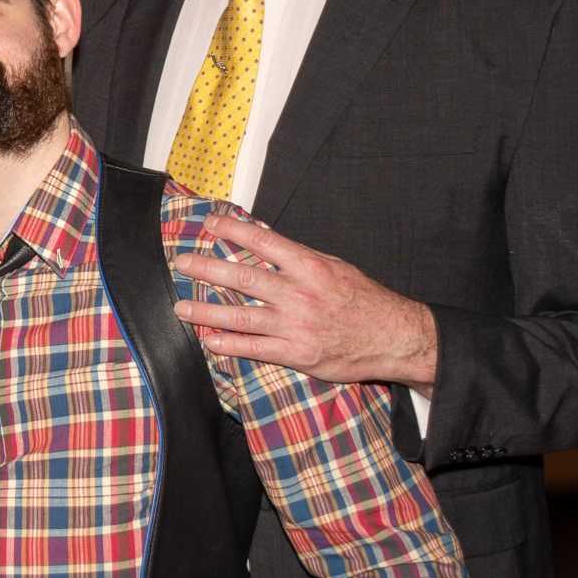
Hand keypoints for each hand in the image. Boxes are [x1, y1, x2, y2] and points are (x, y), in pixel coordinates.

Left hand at [173, 214, 436, 390]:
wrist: (395, 337)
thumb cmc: (365, 300)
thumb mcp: (336, 267)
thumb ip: (299, 258)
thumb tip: (263, 243)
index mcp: (309, 266)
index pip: (262, 241)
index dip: (231, 230)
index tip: (209, 224)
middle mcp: (299, 294)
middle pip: (242, 278)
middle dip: (206, 269)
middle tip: (182, 263)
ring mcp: (296, 325)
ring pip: (241, 316)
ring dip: (206, 312)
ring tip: (182, 308)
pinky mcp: (298, 353)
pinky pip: (255, 349)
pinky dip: (229, 345)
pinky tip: (209, 341)